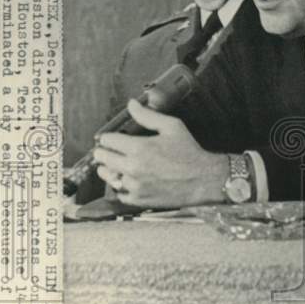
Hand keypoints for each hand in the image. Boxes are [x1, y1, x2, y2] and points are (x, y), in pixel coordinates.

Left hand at [93, 99, 228, 208]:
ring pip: (106, 175)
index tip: (115, 139)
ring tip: (120, 165)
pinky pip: (117, 192)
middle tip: (114, 151)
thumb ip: (148, 115)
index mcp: (138, 147)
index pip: (106, 140)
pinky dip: (120, 185)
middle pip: (102, 158)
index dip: (109, 137)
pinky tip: (130, 179)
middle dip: (106, 152)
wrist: (203, 180)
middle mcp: (132, 167)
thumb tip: (131, 104)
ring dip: (109, 169)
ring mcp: (133, 185)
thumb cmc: (189, 152)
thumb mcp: (172, 127)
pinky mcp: (137, 199)